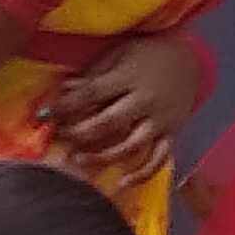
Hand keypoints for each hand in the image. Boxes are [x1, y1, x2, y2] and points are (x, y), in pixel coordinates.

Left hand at [44, 34, 202, 186]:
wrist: (190, 59)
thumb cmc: (149, 53)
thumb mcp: (121, 54)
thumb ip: (96, 73)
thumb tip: (65, 88)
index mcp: (130, 77)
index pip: (92, 93)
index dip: (66, 105)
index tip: (44, 114)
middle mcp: (146, 101)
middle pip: (109, 123)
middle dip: (80, 133)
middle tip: (60, 138)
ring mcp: (161, 121)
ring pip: (131, 146)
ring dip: (103, 157)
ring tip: (78, 161)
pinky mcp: (172, 134)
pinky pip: (159, 159)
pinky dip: (142, 173)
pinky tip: (121, 181)